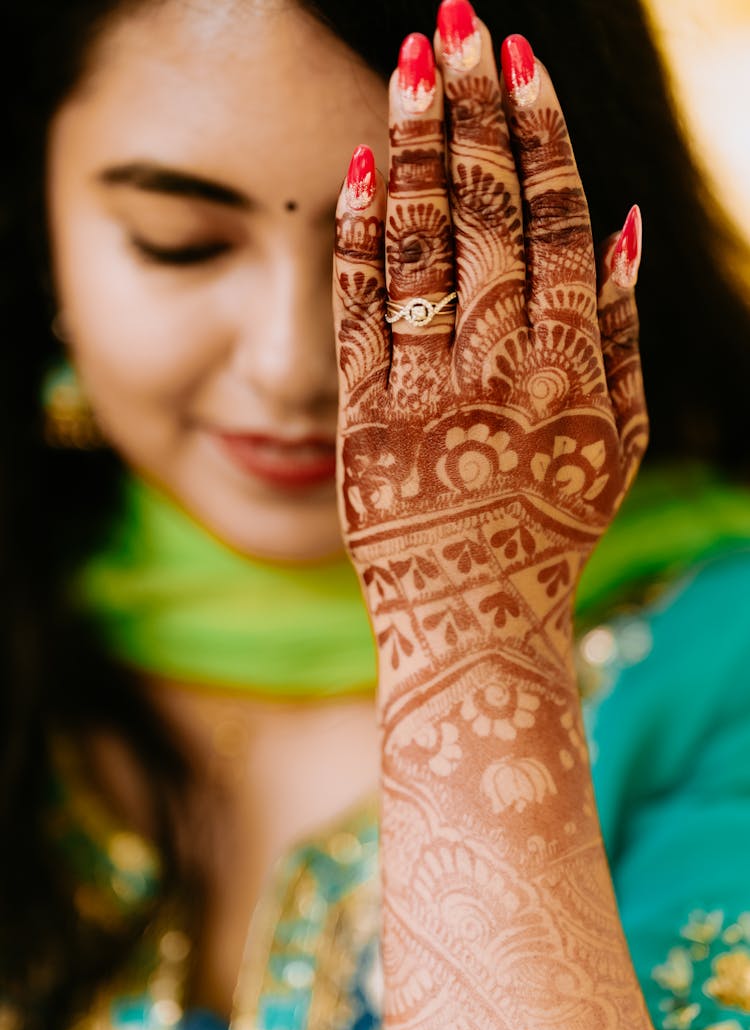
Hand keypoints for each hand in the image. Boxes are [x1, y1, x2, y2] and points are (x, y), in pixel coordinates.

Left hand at [333, 18, 645, 691]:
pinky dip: (356, 238)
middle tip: (457, 22)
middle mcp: (501, 366)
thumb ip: (623, 334)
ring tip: (407, 64)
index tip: (520, 62)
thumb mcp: (621, 441)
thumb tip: (622, 225)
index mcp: (574, 365)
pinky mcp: (362, 420)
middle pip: (486, 214)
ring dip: (410, 146)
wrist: (474, 620)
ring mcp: (425, 391)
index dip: (539, 135)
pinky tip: (351, 166)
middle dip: (470, 108)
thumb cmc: (554, 528)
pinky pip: (358, 314)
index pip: (558, 223)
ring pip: (419, 247)